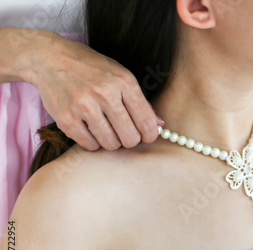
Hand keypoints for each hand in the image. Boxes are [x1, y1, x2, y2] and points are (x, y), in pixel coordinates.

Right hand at [28, 32, 163, 150]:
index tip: (146, 136)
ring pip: (111, 144)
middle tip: (124, 133)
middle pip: (130, 138)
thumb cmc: (91, 68)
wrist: (50, 58)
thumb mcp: (121, 75)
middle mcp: (105, 94)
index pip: (147, 121)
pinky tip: (91, 130)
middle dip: (130, 139)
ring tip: (106, 129)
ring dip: (111, 142)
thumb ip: (141, 101)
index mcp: (124, 82)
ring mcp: (85, 107)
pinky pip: (90, 146)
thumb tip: (161, 124)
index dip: (150, 135)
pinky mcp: (67, 119)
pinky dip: (93, 142)